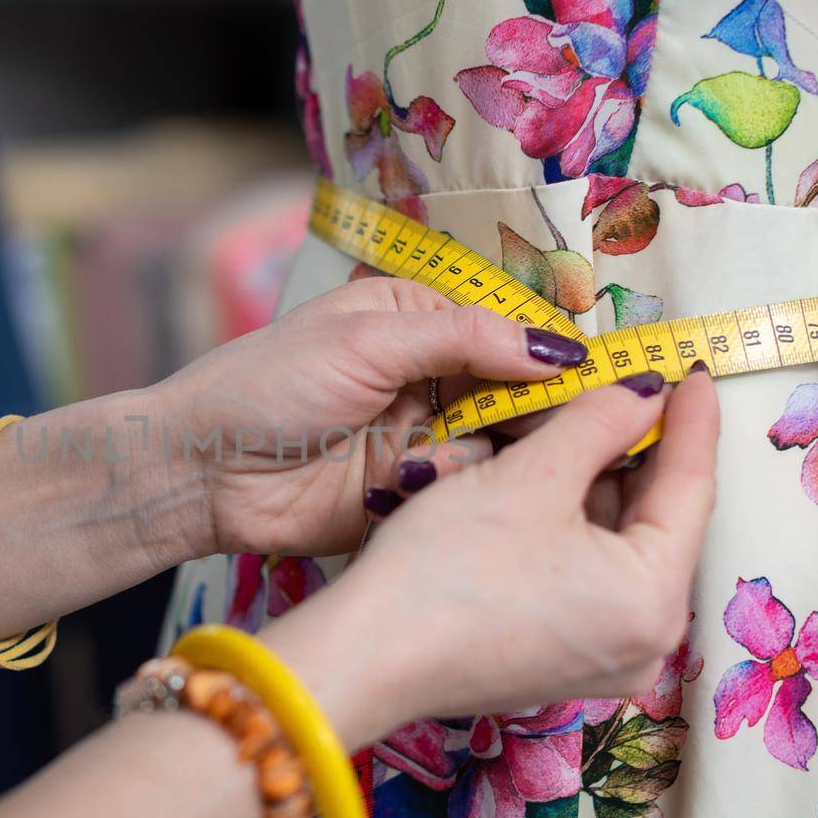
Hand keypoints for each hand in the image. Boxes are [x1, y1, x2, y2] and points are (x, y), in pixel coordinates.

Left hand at [151, 277, 590, 556]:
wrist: (199, 473)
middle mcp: (430, 379)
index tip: (618, 380)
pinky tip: (464, 493)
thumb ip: (467, 339)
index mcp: (420, 320)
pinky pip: (466, 494)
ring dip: (507, 456)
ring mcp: (423, 441)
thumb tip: (564, 349)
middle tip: (600, 433)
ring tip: (521, 463)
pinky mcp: (411, 497)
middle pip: (519, 395)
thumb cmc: (268, 385)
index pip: (512, 332)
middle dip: (548, 412)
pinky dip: (469, 494)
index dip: (561, 356)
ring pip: (502, 449)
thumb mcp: (369, 342)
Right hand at [259, 369, 719, 747]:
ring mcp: (605, 663)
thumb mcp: (531, 475)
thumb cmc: (446, 569)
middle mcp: (647, 645)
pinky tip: (551, 487)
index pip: (694, 490)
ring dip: (602, 489)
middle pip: (659, 525)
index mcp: (655, 601)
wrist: (366, 655)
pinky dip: (578, 531)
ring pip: (622, 552)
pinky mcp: (563, 666)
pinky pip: (593, 582)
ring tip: (583, 428)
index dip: (692, 420)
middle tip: (633, 390)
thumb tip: (644, 393)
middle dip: (642, 453)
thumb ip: (600, 423)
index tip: (694, 368)